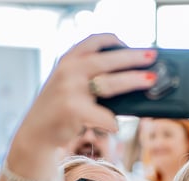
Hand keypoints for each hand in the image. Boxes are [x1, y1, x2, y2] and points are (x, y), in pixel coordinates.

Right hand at [11, 34, 156, 156]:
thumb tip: (130, 76)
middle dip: (134, 57)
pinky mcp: (74, 110)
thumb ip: (89, 75)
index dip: (116, 41)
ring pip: (111, 84)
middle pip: (108, 60)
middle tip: (152, 57)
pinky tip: (115, 125)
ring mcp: (70, 90)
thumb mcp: (69, 83)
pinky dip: (113, 122)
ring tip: (151, 80)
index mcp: (68, 59)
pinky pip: (105, 116)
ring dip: (134, 81)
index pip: (95, 41)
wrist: (36, 132)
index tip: (132, 46)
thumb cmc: (60, 108)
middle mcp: (68, 70)